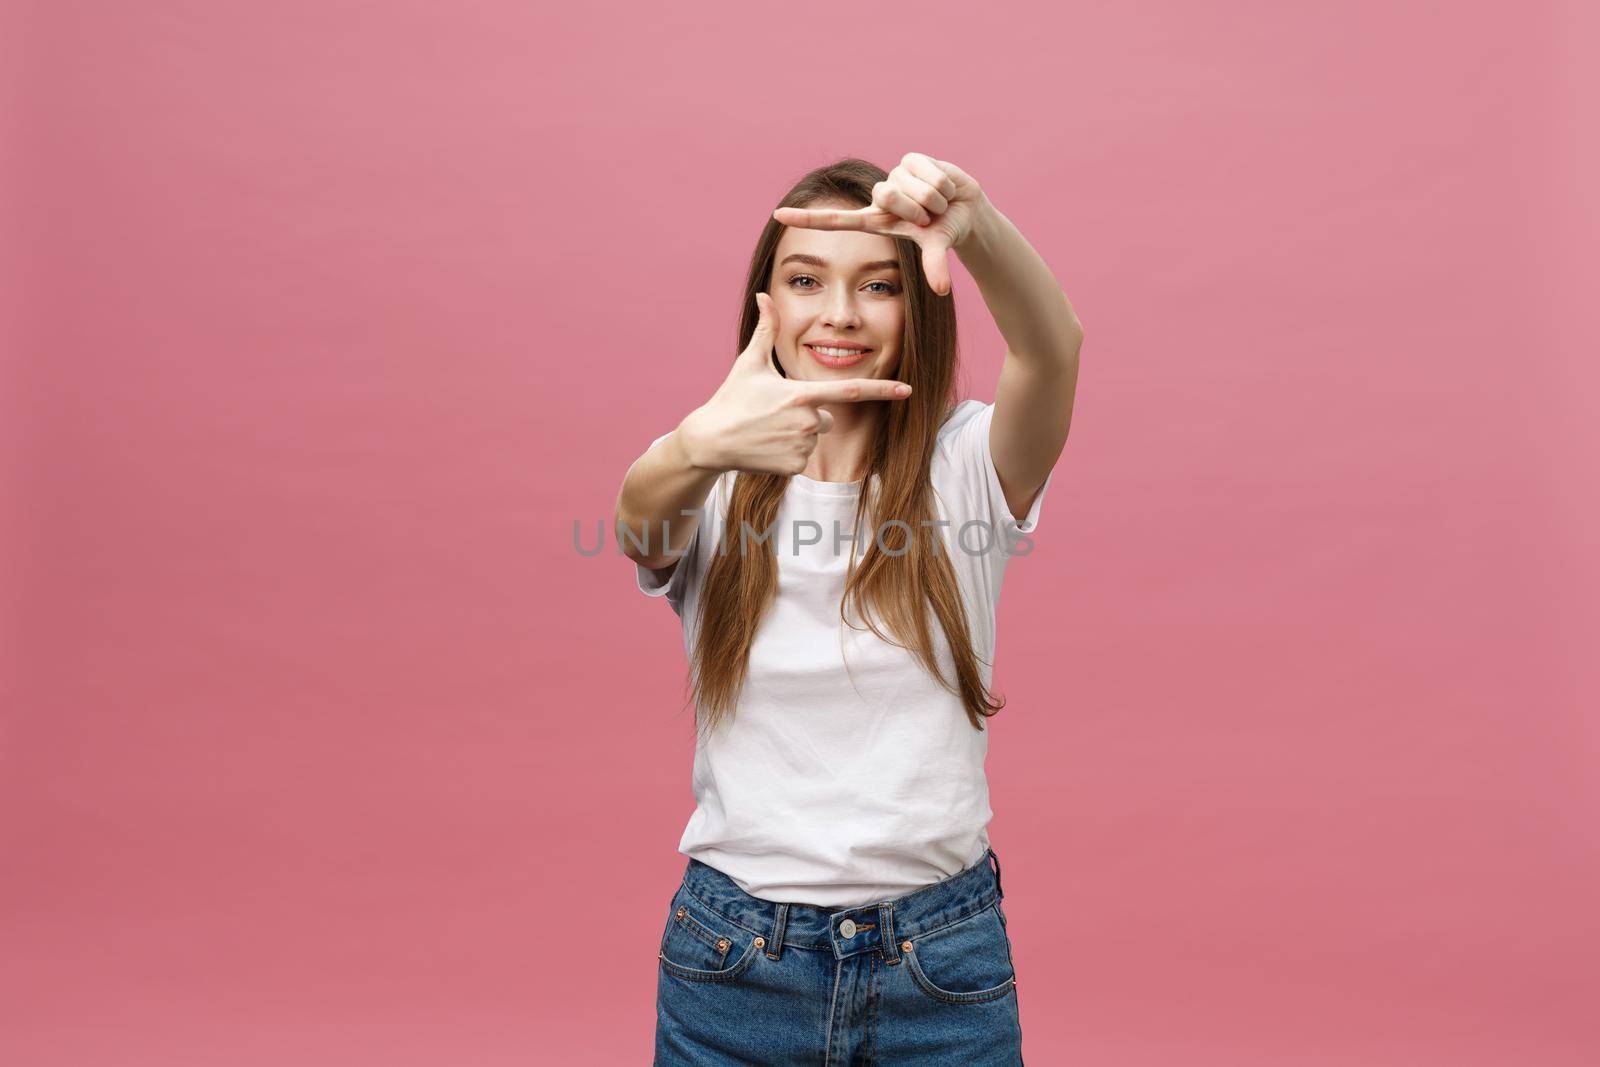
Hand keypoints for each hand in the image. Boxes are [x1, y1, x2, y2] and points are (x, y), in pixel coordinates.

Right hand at [679, 292, 912, 475]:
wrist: (710, 441)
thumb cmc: (732, 399)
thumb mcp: (749, 363)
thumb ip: (766, 329)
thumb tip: (764, 295)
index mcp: (800, 394)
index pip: (850, 391)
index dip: (882, 390)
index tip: (908, 390)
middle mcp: (806, 421)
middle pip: (826, 416)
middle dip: (809, 414)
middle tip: (776, 413)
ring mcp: (801, 446)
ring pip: (814, 437)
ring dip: (798, 434)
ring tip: (768, 429)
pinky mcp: (794, 466)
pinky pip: (803, 456)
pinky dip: (789, 453)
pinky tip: (767, 446)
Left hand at [772, 153, 985, 296]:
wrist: (966, 209)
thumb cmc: (944, 230)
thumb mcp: (937, 247)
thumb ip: (935, 265)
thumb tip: (942, 289)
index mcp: (875, 220)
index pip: (835, 220)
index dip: (808, 218)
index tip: (777, 215)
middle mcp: (879, 197)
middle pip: (889, 195)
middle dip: (918, 209)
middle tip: (929, 216)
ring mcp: (893, 176)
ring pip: (912, 186)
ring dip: (934, 199)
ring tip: (938, 203)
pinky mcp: (910, 159)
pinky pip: (929, 173)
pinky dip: (943, 184)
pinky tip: (944, 186)